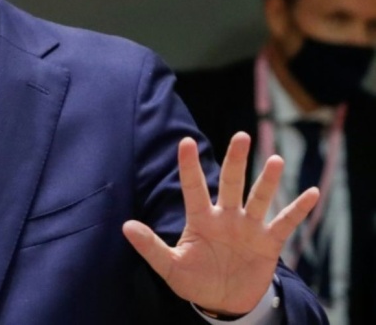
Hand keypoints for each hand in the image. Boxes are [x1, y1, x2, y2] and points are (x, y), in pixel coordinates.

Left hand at [122, 131, 318, 314]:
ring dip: (267, 180)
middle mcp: (226, 216)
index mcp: (201, 219)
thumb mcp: (169, 266)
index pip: (193, 187)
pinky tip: (311, 193)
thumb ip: (150, 247)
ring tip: (275, 160)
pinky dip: (298, 209)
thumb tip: (125, 226)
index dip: (189, 166)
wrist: (223, 301)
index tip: (185, 142)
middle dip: (235, 161)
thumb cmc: (194, 279)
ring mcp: (249, 227)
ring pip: (259, 198)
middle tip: (240, 137)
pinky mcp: (268, 242)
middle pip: (231, 183)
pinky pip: (285, 222)